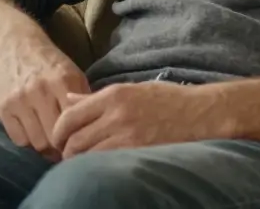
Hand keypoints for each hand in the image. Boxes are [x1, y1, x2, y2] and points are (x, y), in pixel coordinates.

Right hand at [0, 39, 90, 159]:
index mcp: (63, 81)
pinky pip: (19, 140)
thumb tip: (95, 132)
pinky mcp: (3, 108)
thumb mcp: (74, 75)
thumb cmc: (50, 65)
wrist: (16, 46)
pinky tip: (35, 134)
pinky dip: (28, 142)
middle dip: (63, 147)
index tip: (82, 142)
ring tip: (52, 144)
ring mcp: (19, 100)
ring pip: (37, 142)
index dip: (79, 138)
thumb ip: (84, 101)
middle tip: (67, 148)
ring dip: (46, 148)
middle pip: (56, 137)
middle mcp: (40, 90)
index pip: (75, 123)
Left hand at [50, 81, 222, 158]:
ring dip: (81, 163)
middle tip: (69, 157)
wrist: (201, 113)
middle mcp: (116, 115)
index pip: (69, 116)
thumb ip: (96, 98)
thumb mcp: (130, 90)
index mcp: (112, 96)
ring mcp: (128, 136)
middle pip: (74, 140)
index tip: (59, 140)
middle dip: (66, 151)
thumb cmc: (166, 100)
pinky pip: (107, 165)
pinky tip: (102, 169)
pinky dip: (98, 168)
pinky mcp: (139, 153)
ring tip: (84, 165)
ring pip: (87, 156)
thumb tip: (69, 99)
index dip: (58, 132)